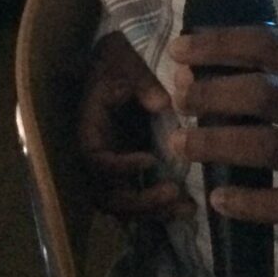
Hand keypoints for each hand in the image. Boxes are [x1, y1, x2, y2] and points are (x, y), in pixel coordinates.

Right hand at [78, 31, 192, 222]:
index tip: (150, 160)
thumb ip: (142, 83)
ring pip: (124, 206)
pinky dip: (159, 209)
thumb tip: (162, 104)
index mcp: (89, 131)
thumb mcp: (126, 64)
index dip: (120, 166)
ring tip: (187, 209)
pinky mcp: (129, 173)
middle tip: (173, 193)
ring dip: (154, 212)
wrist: (114, 65)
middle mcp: (97, 157)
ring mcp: (113, 168)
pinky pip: (138, 199)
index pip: (96, 160)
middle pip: (109, 195)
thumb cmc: (117, 64)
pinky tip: (188, 208)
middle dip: (141, 201)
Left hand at [167, 26, 277, 258]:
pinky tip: (218, 198)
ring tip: (179, 144)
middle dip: (212, 93)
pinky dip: (247, 202)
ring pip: (270, 147)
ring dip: (216, 144)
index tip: (180, 50)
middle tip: (178, 98)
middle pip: (267, 94)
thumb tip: (210, 60)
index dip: (221, 45)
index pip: (273, 47)